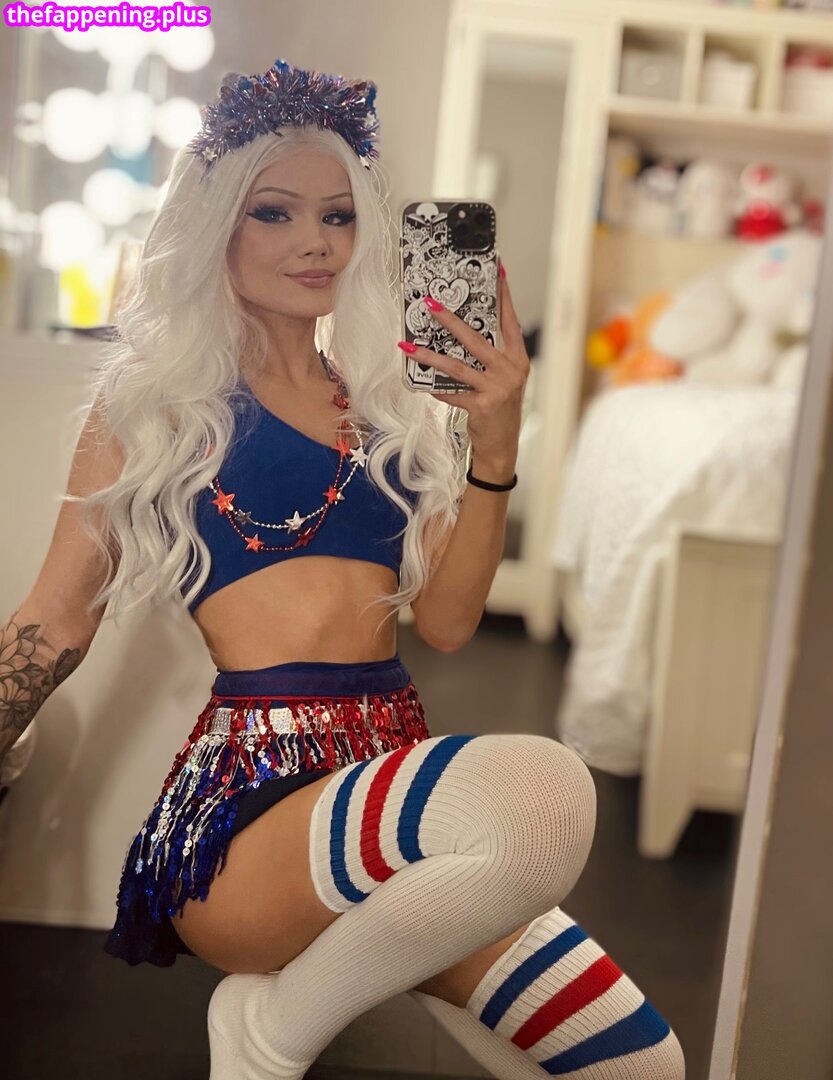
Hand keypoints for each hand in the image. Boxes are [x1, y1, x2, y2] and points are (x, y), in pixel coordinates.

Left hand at [397, 267, 529, 462]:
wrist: (502, 444)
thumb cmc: (499, 408)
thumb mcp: (502, 379)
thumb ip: (490, 358)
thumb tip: (462, 334)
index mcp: (518, 359)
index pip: (509, 322)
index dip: (504, 298)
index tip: (497, 274)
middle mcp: (510, 371)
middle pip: (476, 339)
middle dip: (451, 320)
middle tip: (431, 303)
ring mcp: (497, 388)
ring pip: (458, 366)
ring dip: (430, 355)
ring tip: (409, 346)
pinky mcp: (482, 406)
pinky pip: (451, 392)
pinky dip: (435, 387)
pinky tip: (419, 382)